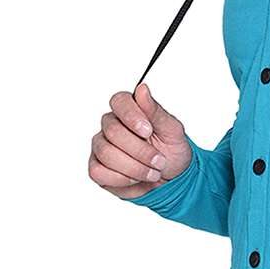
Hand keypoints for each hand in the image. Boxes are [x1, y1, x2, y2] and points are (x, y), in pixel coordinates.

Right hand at [88, 82, 192, 198]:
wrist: (172, 178)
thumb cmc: (172, 150)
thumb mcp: (172, 130)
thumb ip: (155, 111)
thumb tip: (142, 89)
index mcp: (130, 110)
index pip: (119, 101)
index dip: (131, 116)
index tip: (148, 131)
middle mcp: (111, 125)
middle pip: (113, 131)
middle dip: (140, 150)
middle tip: (159, 160)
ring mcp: (101, 146)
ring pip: (106, 153)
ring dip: (135, 167)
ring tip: (152, 172)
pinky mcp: (97, 167)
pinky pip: (98, 172)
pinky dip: (121, 179)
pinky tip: (136, 178)